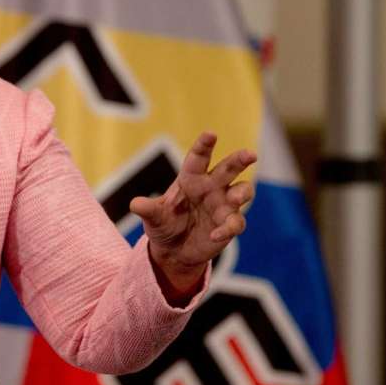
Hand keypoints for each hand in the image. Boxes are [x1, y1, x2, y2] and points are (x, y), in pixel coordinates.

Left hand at [129, 132, 255, 300]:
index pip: (198, 158)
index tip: (210, 134)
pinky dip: (228, 228)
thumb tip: (135, 204)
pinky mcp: (229, 224)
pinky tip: (214, 235)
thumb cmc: (164, 224)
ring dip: (242, 192)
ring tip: (234, 198)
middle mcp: (211, 187)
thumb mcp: (154, 217)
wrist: (174, 250)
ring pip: (242, 191)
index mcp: (191, 179)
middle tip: (250, 154)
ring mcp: (223, 205)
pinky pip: (235, 222)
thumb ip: (148, 210)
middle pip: (229, 168)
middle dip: (239, 160)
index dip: (204, 145)